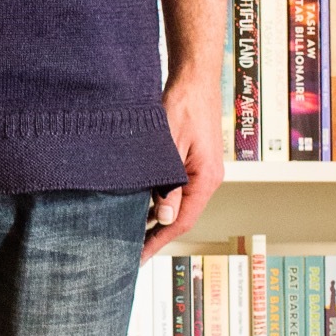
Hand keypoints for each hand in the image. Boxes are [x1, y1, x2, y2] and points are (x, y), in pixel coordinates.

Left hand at [145, 71, 225, 257]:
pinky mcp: (193, 162)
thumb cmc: (182, 106)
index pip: (181, 221)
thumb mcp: (169, 147)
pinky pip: (177, 188)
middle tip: (128, 249)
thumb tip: (163, 217)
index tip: (138, 257)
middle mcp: (208, 179)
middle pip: (181, 216)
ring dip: (156, 216)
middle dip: (155, 234)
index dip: (158, 241)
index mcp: (206, 179)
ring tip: (129, 231)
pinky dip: (159, 198)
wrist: (194, 78)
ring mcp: (202, 170)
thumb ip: (168, 184)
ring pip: (178, 202)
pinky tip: (140, 203)